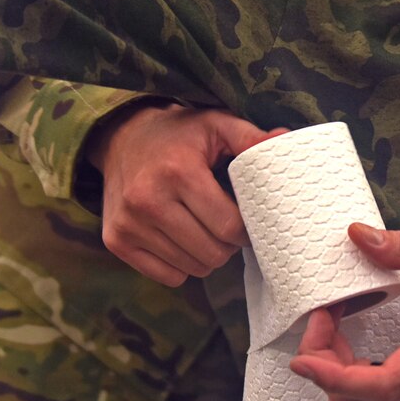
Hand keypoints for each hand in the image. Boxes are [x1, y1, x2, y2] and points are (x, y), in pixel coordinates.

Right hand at [92, 102, 280, 286]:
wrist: (122, 137)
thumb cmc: (179, 134)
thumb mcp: (216, 124)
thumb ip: (249, 137)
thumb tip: (283, 141)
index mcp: (178, 172)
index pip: (229, 227)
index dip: (247, 230)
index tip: (249, 220)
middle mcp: (147, 200)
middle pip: (212, 253)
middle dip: (229, 245)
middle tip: (228, 226)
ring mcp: (129, 224)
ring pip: (192, 268)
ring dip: (207, 256)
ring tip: (204, 229)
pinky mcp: (116, 241)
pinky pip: (168, 276)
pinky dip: (182, 265)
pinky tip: (181, 239)